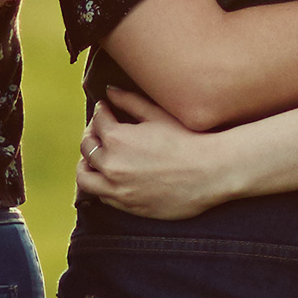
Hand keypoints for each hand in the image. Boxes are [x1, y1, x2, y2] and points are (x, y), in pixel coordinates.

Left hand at [75, 84, 252, 225]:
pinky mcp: (128, 205)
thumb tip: (109, 91)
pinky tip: (111, 177)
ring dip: (87, 165)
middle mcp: (112, 165)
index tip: (105, 110)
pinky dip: (101, 184)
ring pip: (86, 177)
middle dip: (91, 135)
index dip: (100, 112)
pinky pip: (102, 196)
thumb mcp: (158, 115)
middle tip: (100, 131)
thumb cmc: (188, 140)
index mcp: (117, 139)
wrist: (211, 173)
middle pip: (87, 147)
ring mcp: (118, 189)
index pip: (97, 121)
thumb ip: (129, 102)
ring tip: (95, 159)